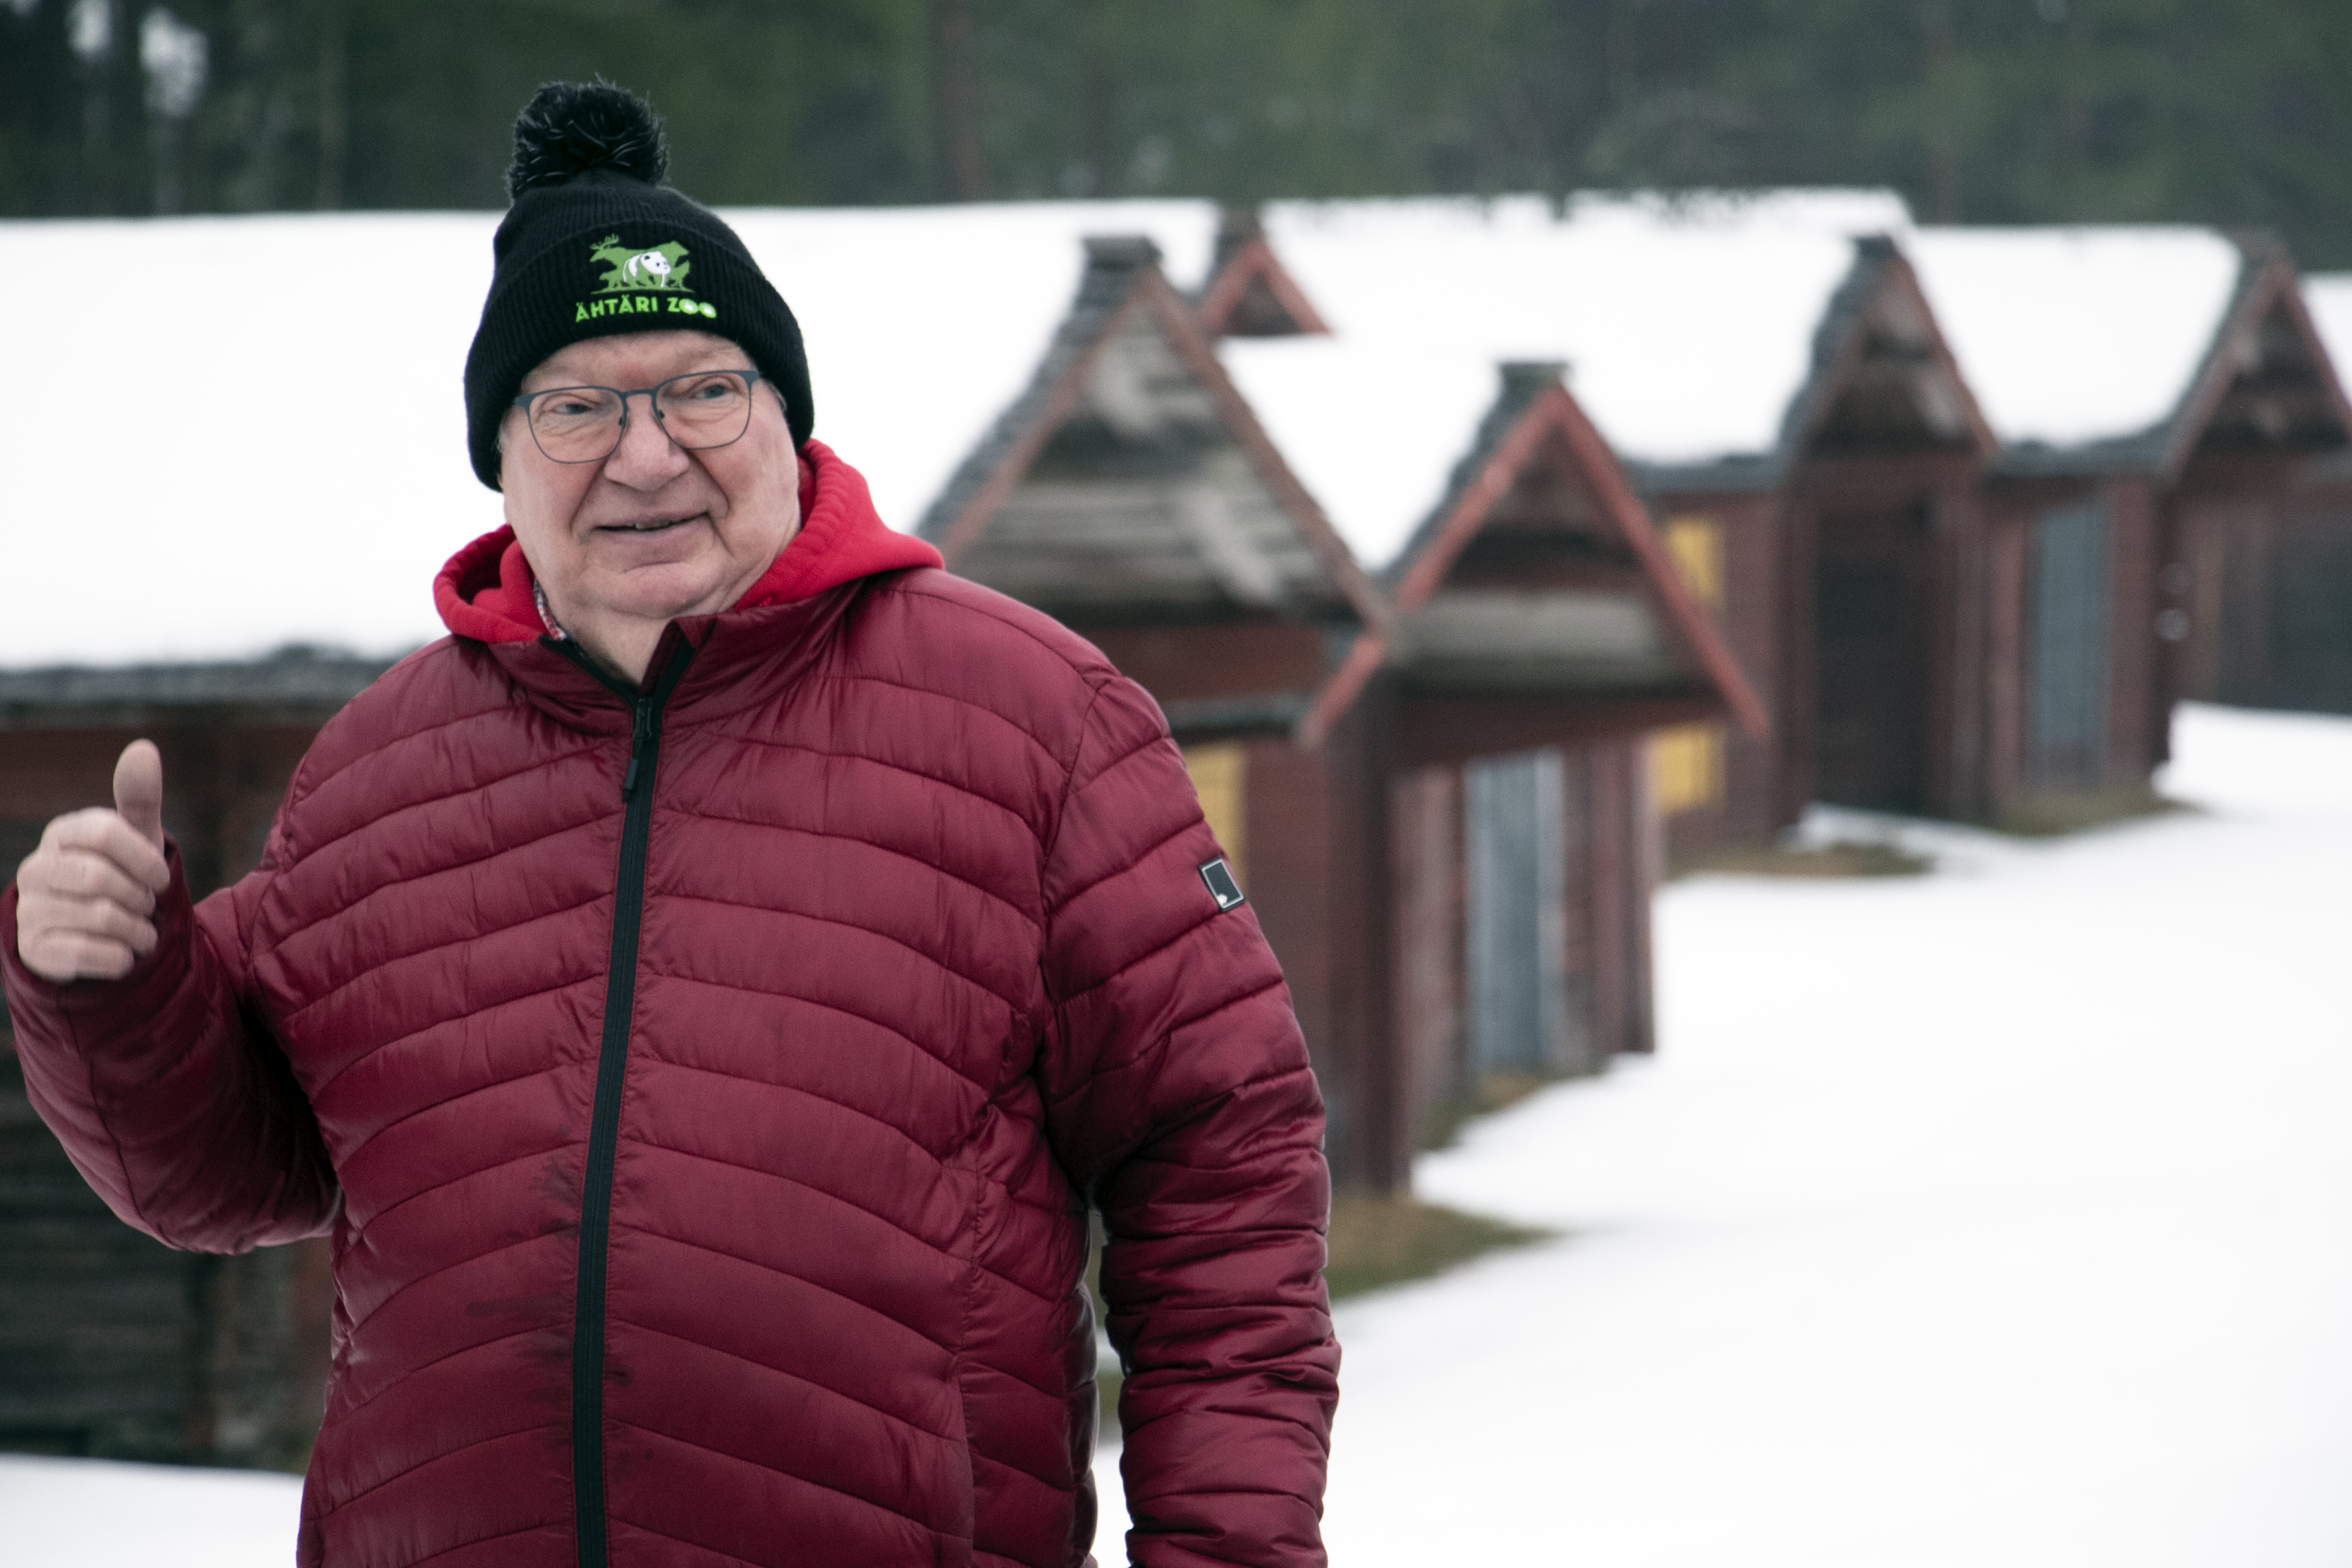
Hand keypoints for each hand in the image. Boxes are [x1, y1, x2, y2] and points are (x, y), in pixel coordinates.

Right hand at [13, 740, 172, 983]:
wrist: (102, 936)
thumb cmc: (125, 876)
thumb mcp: (138, 838)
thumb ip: (139, 796)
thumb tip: (142, 747)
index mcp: (63, 834)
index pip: (106, 833)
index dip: (145, 860)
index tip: (161, 878)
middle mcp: (36, 868)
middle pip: (102, 878)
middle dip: (140, 897)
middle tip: (146, 907)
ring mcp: (29, 909)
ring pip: (100, 917)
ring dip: (138, 930)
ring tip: (140, 930)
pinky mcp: (33, 949)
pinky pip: (86, 952)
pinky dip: (120, 957)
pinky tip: (124, 955)